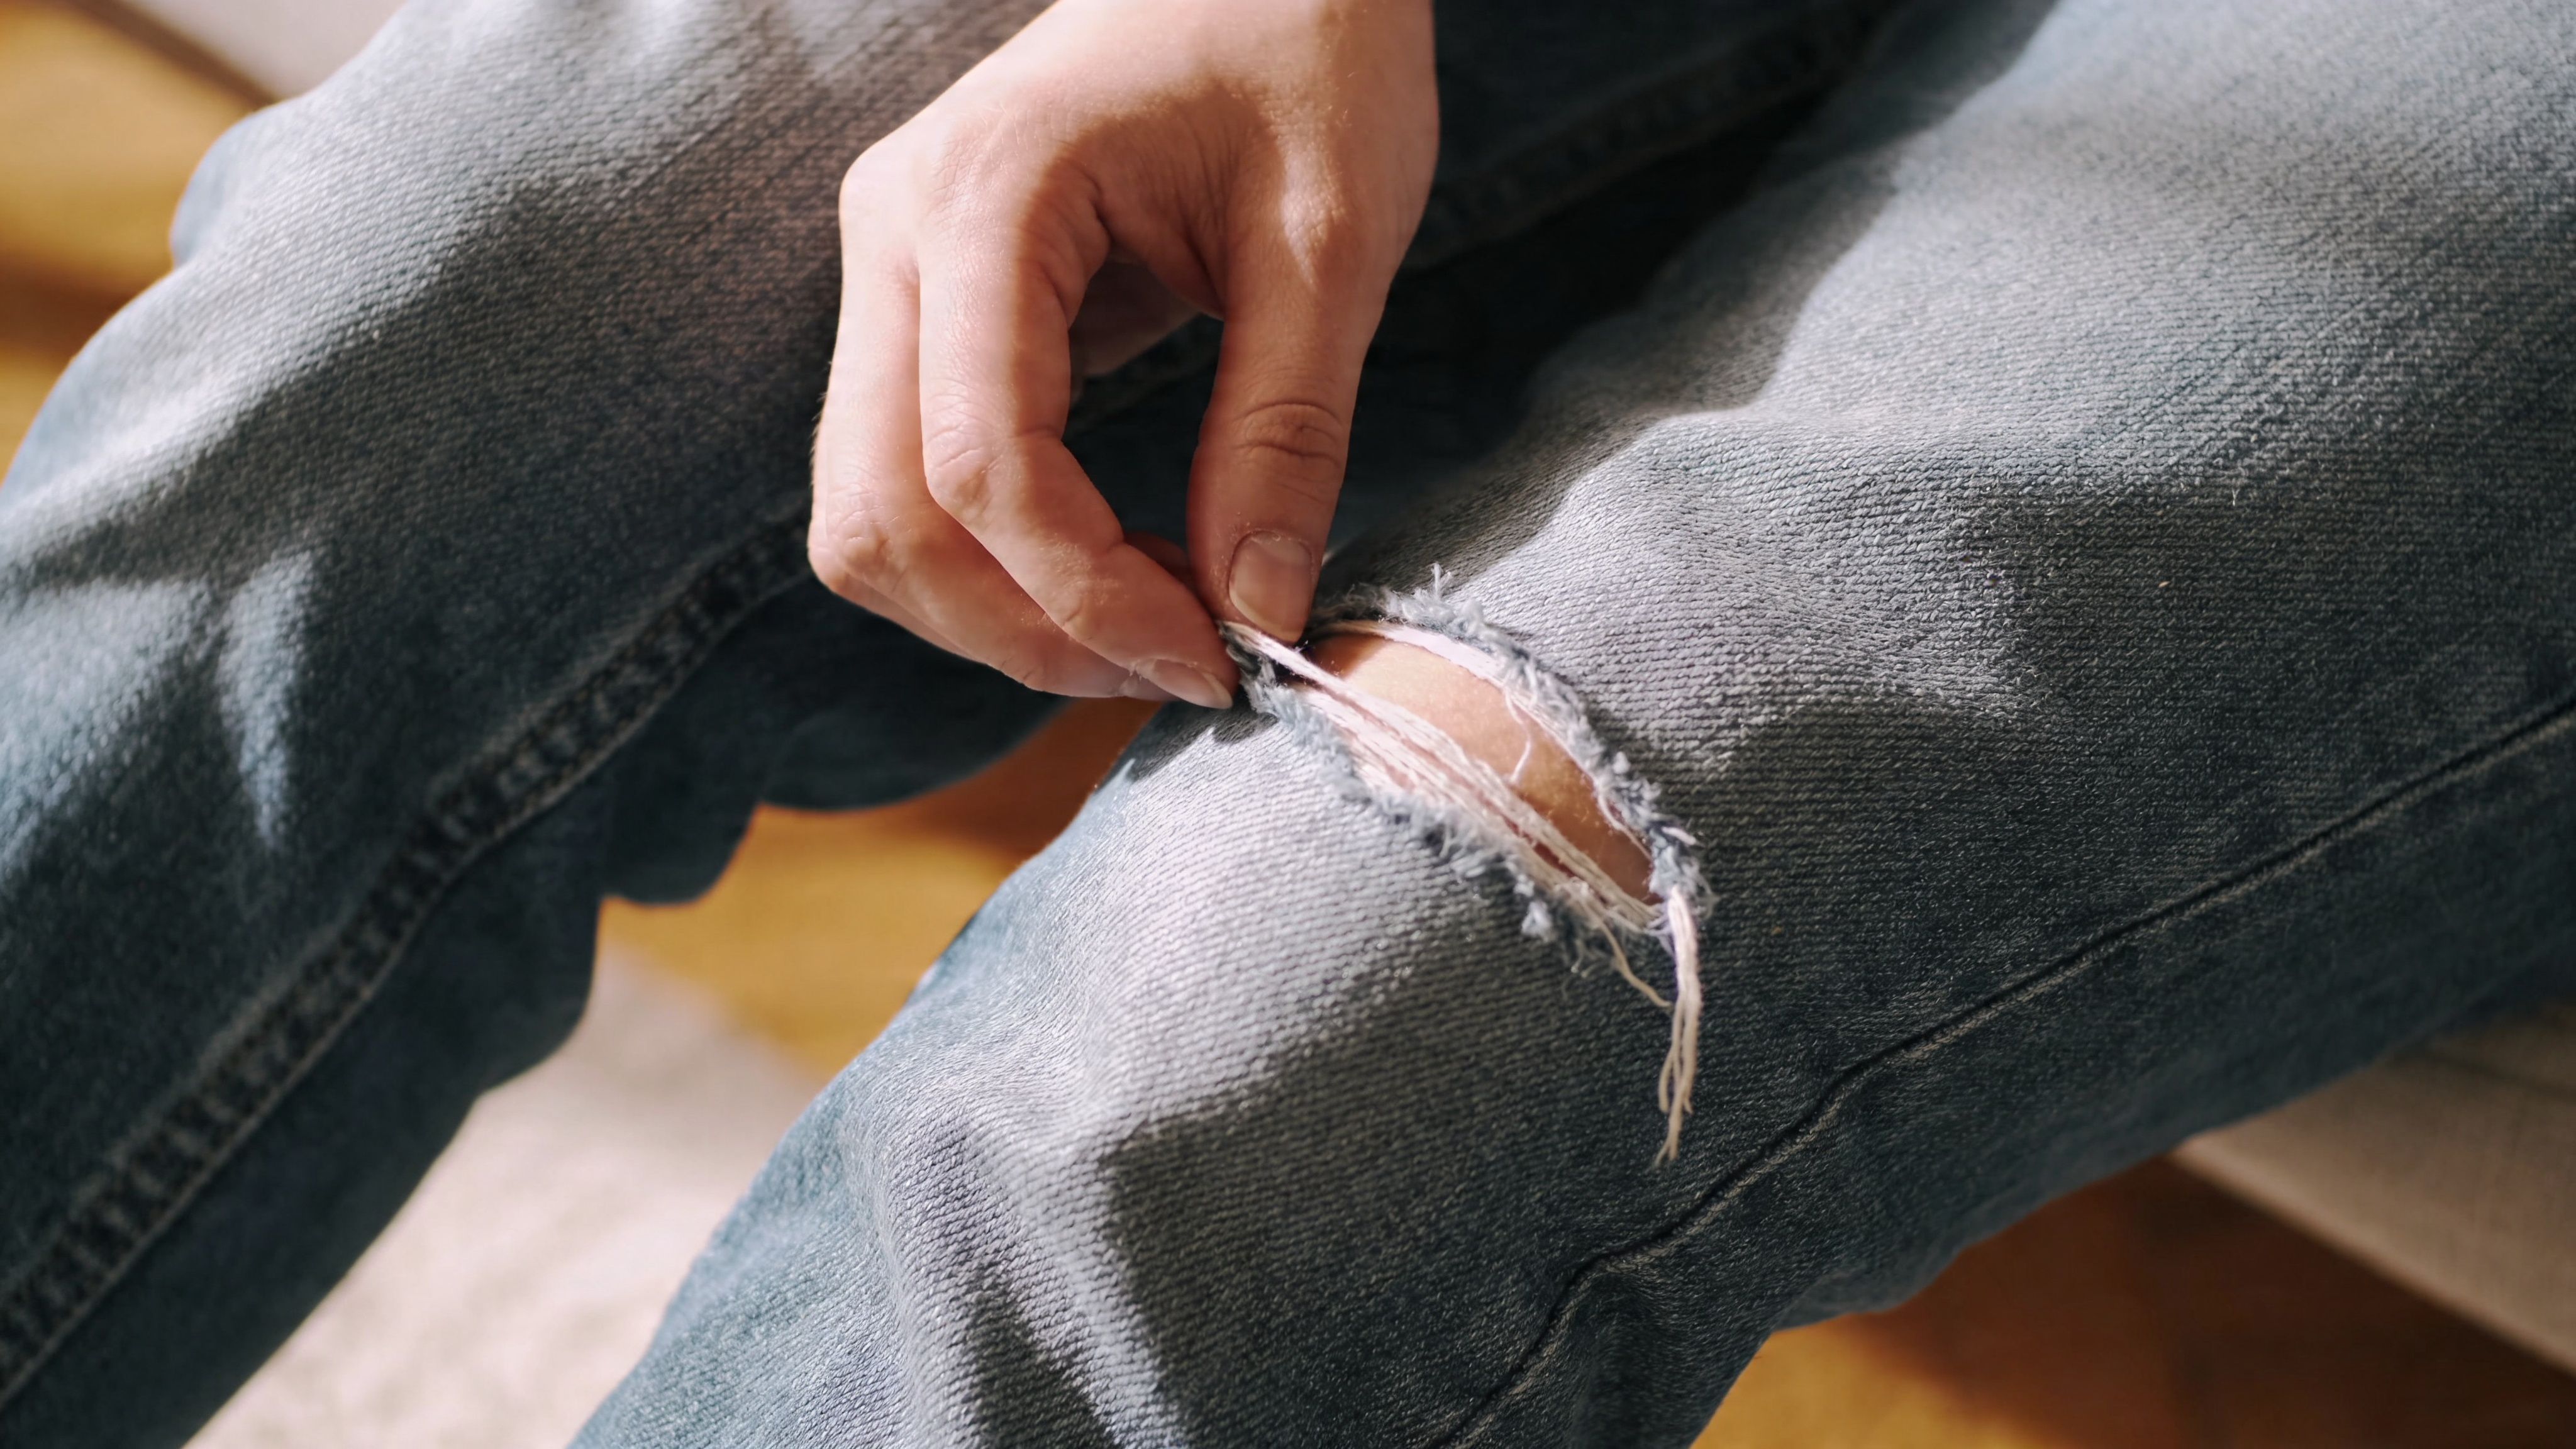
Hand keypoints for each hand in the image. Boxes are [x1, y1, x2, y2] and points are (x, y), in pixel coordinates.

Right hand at [807, 0, 1437, 706]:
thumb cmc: (1303, 48)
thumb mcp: (1331, 240)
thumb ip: (1285, 434)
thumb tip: (1257, 616)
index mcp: (985, 198)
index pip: (981, 464)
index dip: (1087, 600)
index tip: (1219, 659)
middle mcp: (896, 236)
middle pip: (881, 518)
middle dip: (1026, 631)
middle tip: (1185, 665)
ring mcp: (888, 272)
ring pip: (869, 520)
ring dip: (997, 613)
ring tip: (1154, 625)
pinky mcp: (917, 309)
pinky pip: (905, 482)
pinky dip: (995, 562)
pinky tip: (1114, 570)